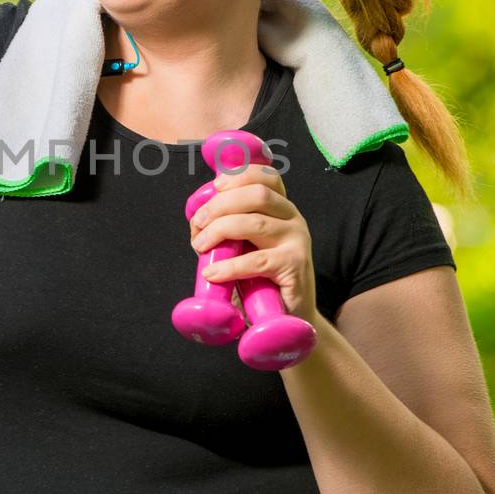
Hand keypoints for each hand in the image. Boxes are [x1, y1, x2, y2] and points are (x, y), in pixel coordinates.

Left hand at [189, 162, 318, 323]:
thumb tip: (197, 222)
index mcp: (282, 208)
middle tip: (198, 224)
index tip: (215, 187)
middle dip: (219, 205)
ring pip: (254, 222)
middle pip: (256, 194)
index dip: (239, 175)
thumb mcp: (246, 246)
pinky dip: (228, 266)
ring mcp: (297, 240)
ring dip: (218, 230)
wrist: (290, 317)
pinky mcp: (295, 266)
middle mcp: (293, 218)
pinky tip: (213, 274)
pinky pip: (256, 261)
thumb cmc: (262, 279)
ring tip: (200, 246)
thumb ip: (229, 229)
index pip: (267, 177)